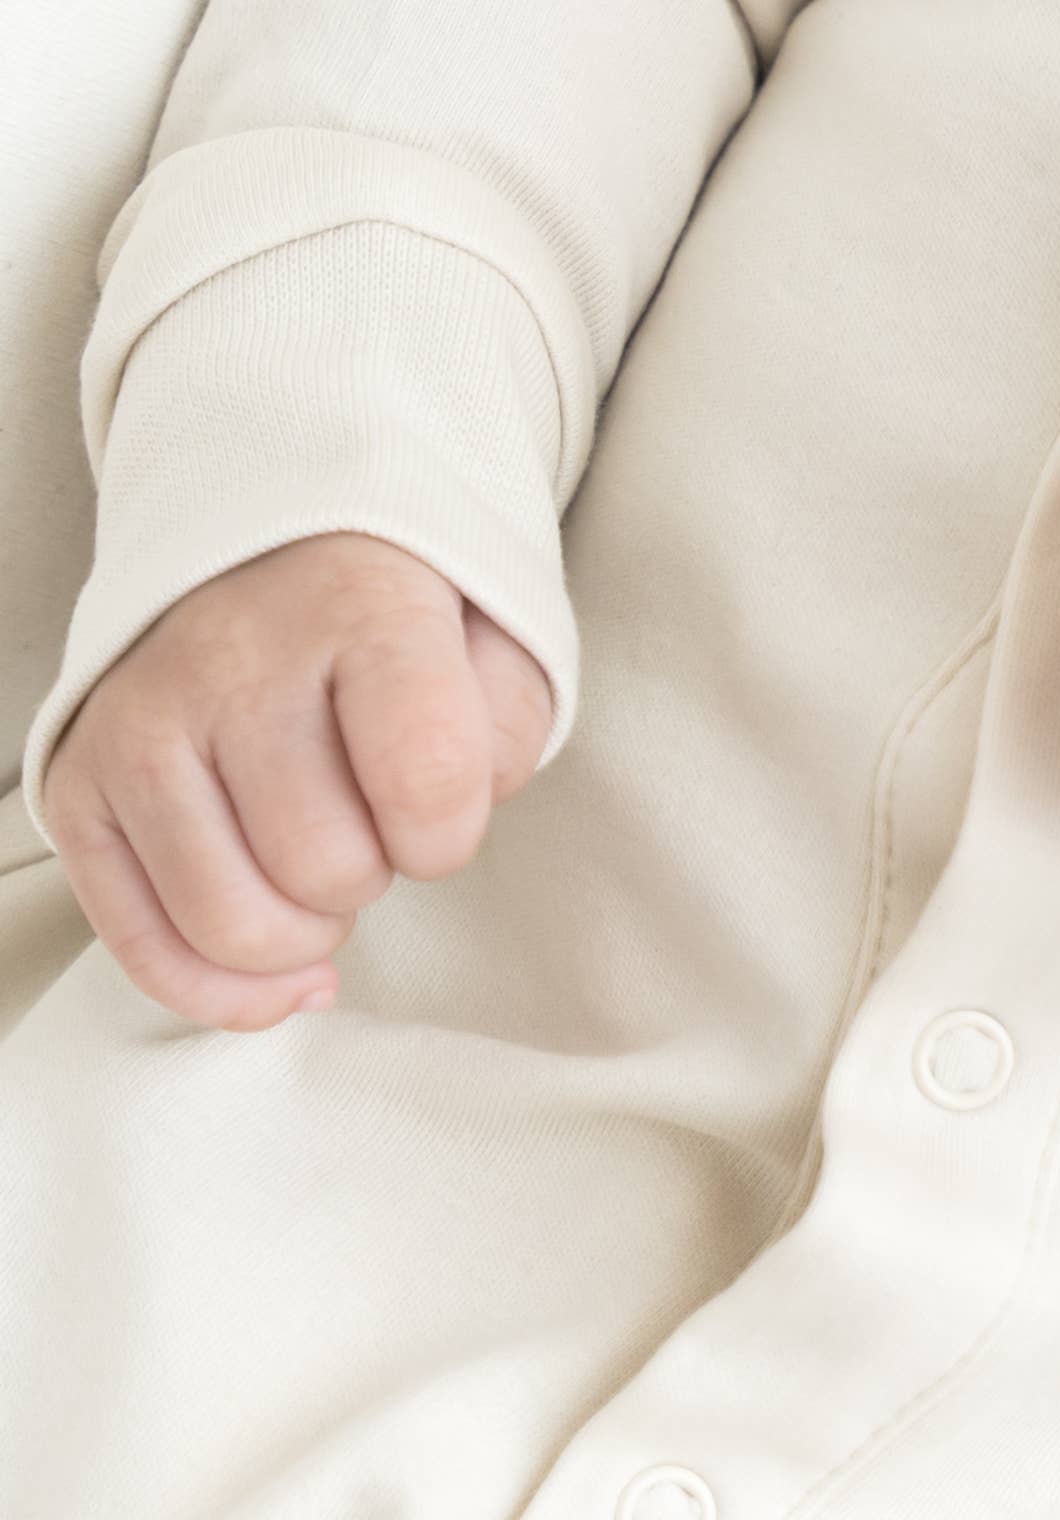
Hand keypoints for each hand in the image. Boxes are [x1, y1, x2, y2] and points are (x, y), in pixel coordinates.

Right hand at [36, 530, 555, 1032]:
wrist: (267, 550)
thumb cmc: (393, 617)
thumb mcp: (495, 637)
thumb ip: (503, 732)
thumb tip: (432, 835)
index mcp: (358, 605)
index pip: (427, 776)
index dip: (451, 830)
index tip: (441, 804)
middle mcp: (231, 658)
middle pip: (326, 869)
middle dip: (373, 872)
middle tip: (367, 815)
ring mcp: (141, 722)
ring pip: (232, 926)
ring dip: (303, 931)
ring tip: (318, 862)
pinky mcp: (78, 783)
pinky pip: (144, 949)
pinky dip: (225, 987)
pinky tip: (278, 956)